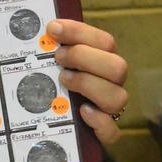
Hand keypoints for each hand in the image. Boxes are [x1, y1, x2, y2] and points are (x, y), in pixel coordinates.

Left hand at [47, 19, 127, 145]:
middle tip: (58, 57)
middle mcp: (111, 83)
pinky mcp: (104, 133)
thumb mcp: (54, 62)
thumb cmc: (55, 83)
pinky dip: (99, 121)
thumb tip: (43, 29)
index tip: (53, 28)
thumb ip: (53, 47)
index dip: (79, 32)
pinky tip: (82, 111)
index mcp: (104, 61)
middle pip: (117, 67)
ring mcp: (110, 109)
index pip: (104, 41)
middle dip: (84, 57)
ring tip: (63, 80)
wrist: (56, 122)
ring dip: (89, 85)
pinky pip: (112, 131)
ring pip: (118, 97)